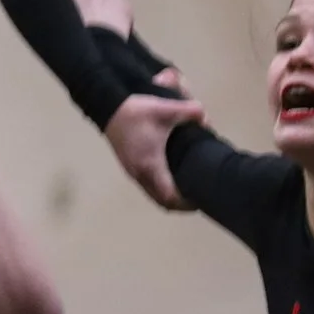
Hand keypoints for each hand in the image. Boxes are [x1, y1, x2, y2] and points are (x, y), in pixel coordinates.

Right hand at [107, 93, 205, 209]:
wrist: (107, 108)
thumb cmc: (135, 113)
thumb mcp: (165, 109)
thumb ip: (191, 112)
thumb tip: (206, 119)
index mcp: (150, 164)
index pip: (169, 196)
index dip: (187, 203)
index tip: (202, 200)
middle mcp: (140, 174)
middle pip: (162, 202)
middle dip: (181, 205)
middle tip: (199, 199)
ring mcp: (132, 172)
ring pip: (153, 196)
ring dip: (169, 198)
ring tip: (186, 191)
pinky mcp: (128, 168)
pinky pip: (147, 187)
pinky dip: (160, 190)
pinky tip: (169, 179)